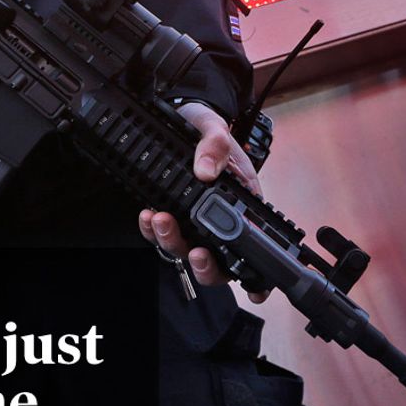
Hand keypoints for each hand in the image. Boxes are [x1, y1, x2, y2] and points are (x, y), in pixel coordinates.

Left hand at [138, 101, 269, 302]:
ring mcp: (194, 218)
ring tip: (161, 220)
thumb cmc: (207, 127)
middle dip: (206, 265)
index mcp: (244, 203)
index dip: (257, 277)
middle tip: (196, 252)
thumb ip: (215, 145)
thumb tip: (206, 171)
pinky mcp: (172, 211)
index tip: (252, 290)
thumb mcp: (215, 128)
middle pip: (219, 261)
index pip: (256, 248)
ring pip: (186, 249)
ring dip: (173, 242)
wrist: (183, 115)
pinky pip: (161, 231)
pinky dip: (152, 229)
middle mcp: (221, 218)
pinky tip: (148, 215)